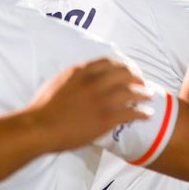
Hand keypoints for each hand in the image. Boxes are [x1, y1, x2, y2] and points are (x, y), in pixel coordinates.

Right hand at [27, 59, 151, 151]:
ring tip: (149, 97)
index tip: (129, 71)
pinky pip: (132, 112)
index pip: (110, 62)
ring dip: (144, 94)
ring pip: (132, 92)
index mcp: (81, 72)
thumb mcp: (58, 82)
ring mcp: (102, 100)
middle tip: (143, 84)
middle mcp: (94, 82)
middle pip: (125, 74)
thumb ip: (75, 77)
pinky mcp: (106, 118)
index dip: (123, 66)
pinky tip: (147, 115)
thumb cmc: (43, 108)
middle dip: (137, 78)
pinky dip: (142, 113)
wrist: (39, 127)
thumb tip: (83, 76)